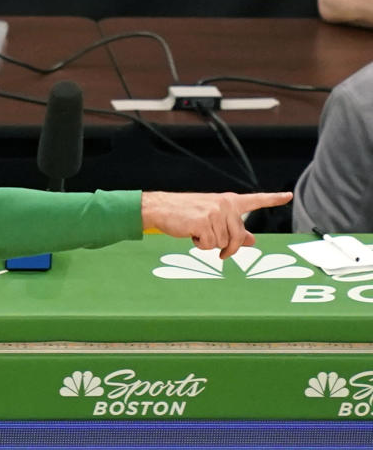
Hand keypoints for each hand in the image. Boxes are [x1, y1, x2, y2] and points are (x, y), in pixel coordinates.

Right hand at [141, 191, 292, 258]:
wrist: (161, 208)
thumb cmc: (185, 213)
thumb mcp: (212, 218)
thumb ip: (233, 228)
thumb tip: (253, 240)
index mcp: (229, 201)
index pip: (255, 200)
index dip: (273, 199)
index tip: (288, 196)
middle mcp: (225, 205)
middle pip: (239, 237)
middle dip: (228, 248)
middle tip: (220, 253)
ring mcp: (215, 212)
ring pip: (222, 243)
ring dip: (208, 244)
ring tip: (196, 231)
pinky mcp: (203, 222)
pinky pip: (208, 245)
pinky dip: (199, 245)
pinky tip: (191, 233)